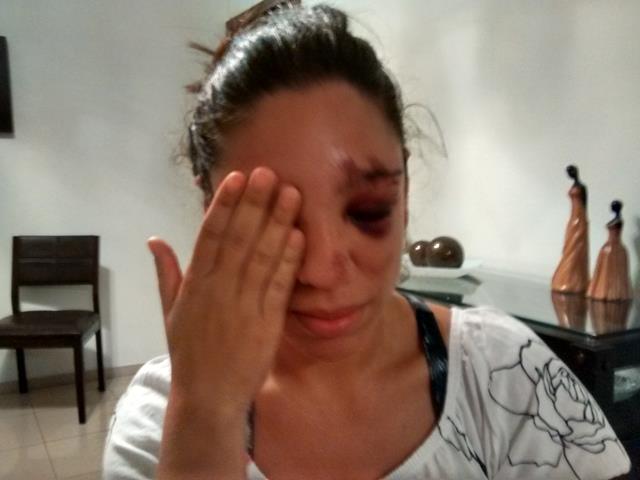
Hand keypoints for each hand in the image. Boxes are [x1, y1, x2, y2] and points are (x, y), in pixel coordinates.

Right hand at [148, 167, 304, 417]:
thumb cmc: (189, 352)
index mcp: (194, 284)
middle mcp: (218, 289)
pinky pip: (279, 286)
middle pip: (239, 239)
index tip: (236, 177)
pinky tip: (299, 236)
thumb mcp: (169, 312)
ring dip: (277, 223)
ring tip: (291, 194)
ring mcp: (244, 305)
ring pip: (262, 257)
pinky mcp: (267, 322)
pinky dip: (289, 260)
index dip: (224, 205)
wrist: (207, 396)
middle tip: (268, 172)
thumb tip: (154, 239)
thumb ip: (166, 273)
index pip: (210, 236)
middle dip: (254, 204)